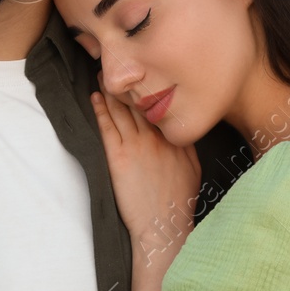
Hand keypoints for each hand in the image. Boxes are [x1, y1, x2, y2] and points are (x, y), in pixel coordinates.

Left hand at [91, 73, 199, 255]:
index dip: (150, 88)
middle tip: (117, 63)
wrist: (164, 227)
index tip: (144, 73)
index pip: (161, 107)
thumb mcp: (193, 169)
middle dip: (129, 83)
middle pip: (140, 103)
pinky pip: (107, 127)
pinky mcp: (118, 158)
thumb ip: (186, 145)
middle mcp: (157, 138)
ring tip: (103, 75)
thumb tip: (180, 129)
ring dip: (111, 91)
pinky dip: (101, 110)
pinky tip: (96, 97)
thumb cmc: (178, 202)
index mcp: (175, 140)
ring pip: (122, 111)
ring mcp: (137, 146)